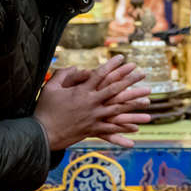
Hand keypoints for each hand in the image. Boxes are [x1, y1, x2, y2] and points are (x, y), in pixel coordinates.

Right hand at [34, 55, 151, 150]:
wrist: (42, 133)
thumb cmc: (45, 109)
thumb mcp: (50, 87)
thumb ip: (63, 75)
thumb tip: (74, 67)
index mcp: (82, 91)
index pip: (100, 74)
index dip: (112, 65)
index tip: (122, 57)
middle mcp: (91, 103)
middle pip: (115, 89)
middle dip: (130, 81)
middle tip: (143, 74)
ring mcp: (93, 117)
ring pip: (118, 110)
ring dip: (134, 105)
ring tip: (148, 100)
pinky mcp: (92, 130)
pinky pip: (111, 129)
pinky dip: (123, 128)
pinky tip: (136, 127)